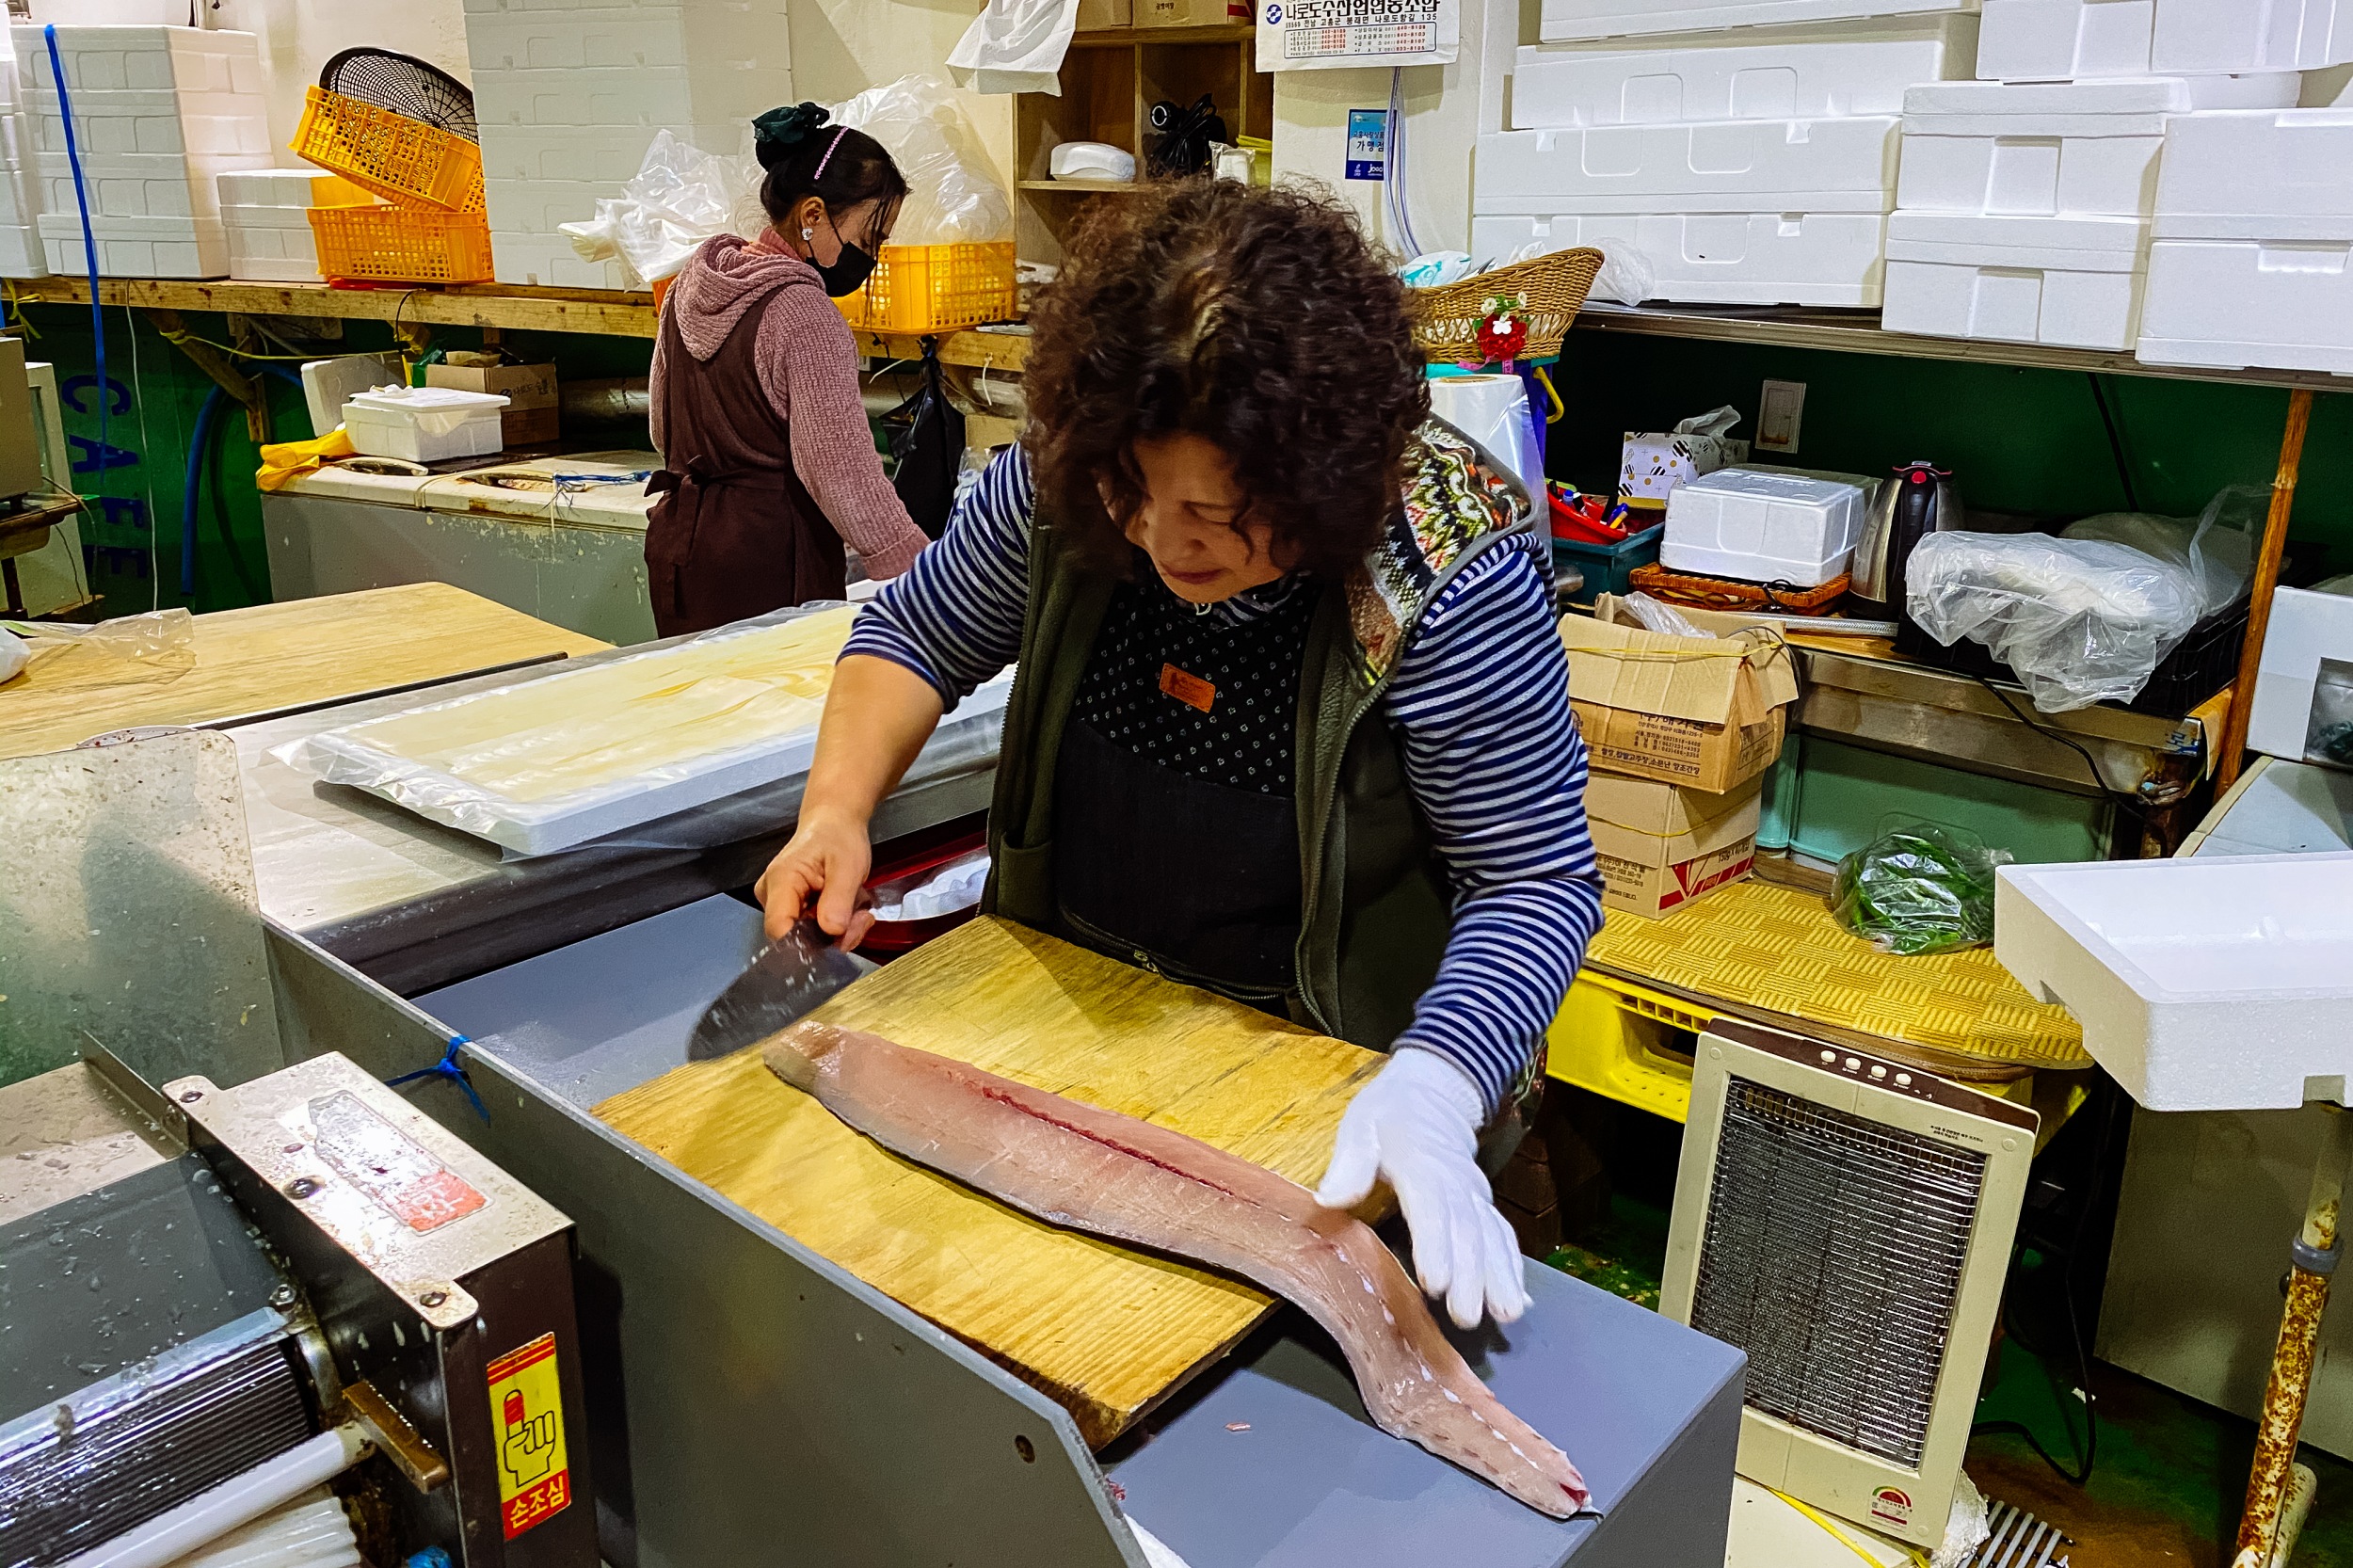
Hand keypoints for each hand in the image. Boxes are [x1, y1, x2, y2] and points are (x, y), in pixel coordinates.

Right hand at [754, 809, 874, 947]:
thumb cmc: (837, 837)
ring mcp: (782, 905)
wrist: (835, 825)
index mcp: (780, 881)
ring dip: (841, 930)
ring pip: (810, 938)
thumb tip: (832, 931)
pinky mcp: (794, 910)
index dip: (809, 944)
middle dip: (835, 935)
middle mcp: (773, 896)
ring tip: (857, 906)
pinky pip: (815, 931)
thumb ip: (838, 899)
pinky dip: (838, 925)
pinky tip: (850, 908)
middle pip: (798, 938)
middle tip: (861, 917)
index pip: (779, 930)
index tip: (841, 936)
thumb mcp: (847, 866)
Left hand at [1316, 1048, 1529, 1329]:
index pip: (1431, 1207)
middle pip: (1467, 1230)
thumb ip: (1350, 1163)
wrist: (1434, 1092)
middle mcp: (1455, 1182)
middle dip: (1471, 1276)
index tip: (1436, 1283)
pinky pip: (1502, 1236)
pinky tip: (1519, 1301)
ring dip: (1501, 1277)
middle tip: (1467, 1316)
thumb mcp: (1361, 1125)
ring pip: (1492, 1236)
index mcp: (1420, 1163)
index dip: (1435, 1245)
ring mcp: (1474, 1195)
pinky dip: (1513, 1268)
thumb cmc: (1390, 1114)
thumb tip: (1329, 1199)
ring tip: (1507, 1314)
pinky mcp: (1483, 1205)